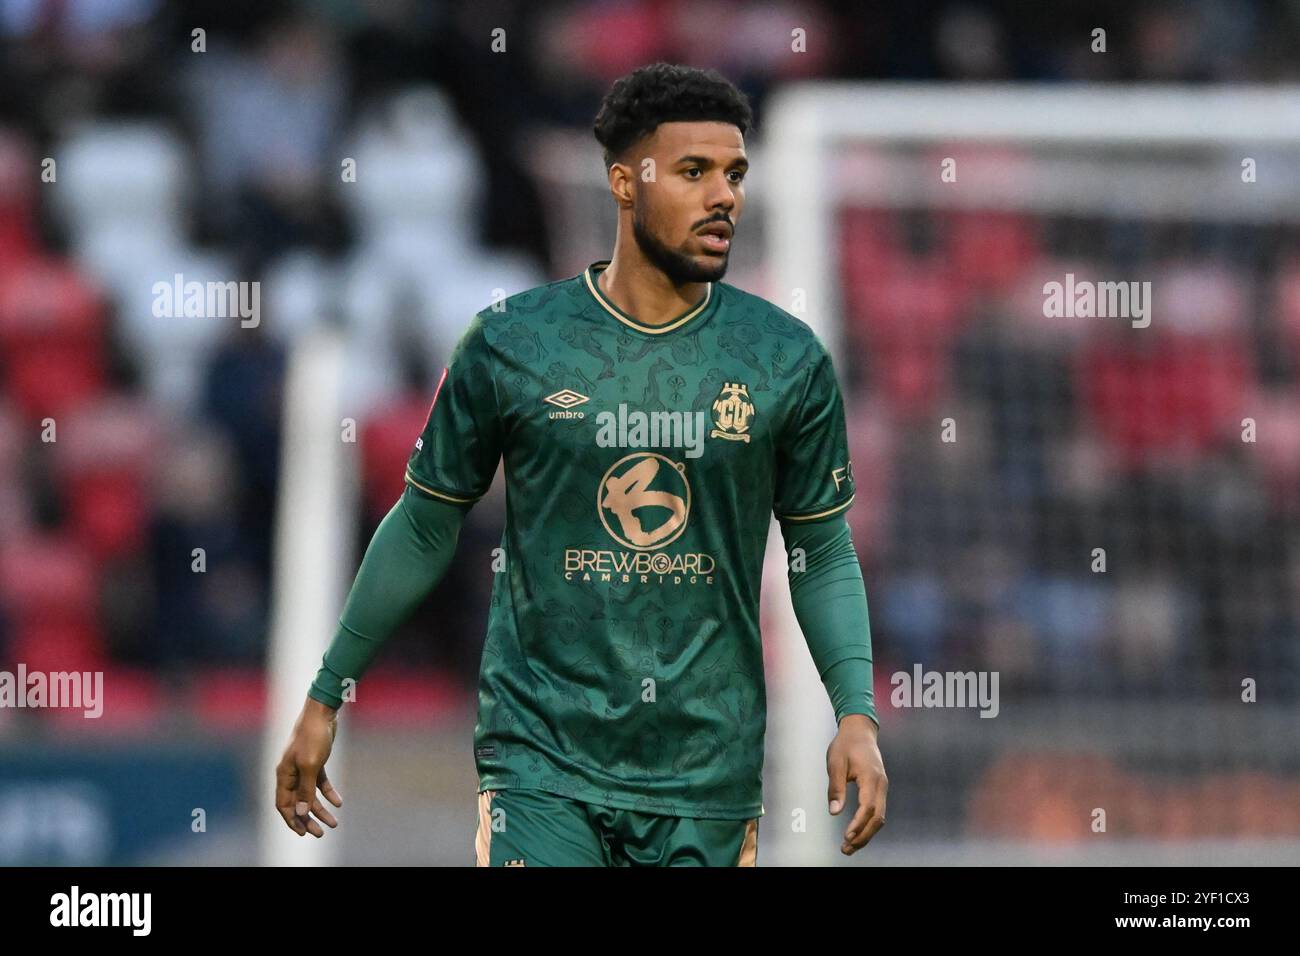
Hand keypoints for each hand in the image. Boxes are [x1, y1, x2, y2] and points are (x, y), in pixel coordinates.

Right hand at [275, 696, 343, 836]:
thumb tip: (301, 813)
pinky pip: (320, 783)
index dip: (292, 820)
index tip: (304, 833)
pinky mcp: (315, 761)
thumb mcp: (311, 765)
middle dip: (308, 819)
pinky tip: (338, 802)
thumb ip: (306, 790)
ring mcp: (303, 767)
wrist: (323, 713)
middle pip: (298, 803)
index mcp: (284, 775)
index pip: (284, 804)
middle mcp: (291, 773)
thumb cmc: (313, 737)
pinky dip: (328, 793)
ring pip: (310, 795)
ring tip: (334, 823)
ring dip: (321, 809)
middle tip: (320, 834)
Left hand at [826, 713, 886, 854]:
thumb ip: (835, 787)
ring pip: (880, 817)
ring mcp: (882, 787)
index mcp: (871, 778)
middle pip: (877, 818)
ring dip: (866, 833)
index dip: (858, 824)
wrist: (860, 730)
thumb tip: (834, 812)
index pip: (868, 807)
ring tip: (850, 846)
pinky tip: (857, 832)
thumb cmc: (846, 744)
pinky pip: (878, 811)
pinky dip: (869, 825)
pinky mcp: (879, 789)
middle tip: (846, 849)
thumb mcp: (835, 763)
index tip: (846, 836)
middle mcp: (881, 785)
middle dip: (863, 836)